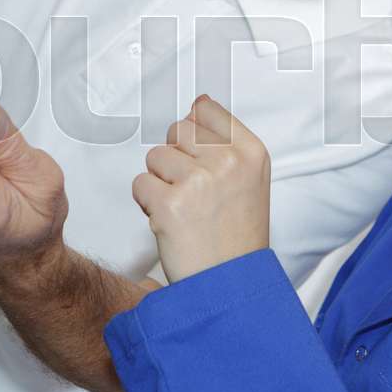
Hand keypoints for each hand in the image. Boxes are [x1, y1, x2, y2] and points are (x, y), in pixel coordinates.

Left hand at [132, 96, 270, 282]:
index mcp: (252, 152)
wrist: (231, 285)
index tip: (200, 161)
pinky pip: (140, 184)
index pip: (207, 111)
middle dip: (176, 159)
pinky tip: (170, 221)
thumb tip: (197, 106)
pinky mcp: (170, 204)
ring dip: (160, 182)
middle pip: (178, 131)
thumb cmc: (237, 238)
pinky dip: (147, 203)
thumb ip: (225, 143)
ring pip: (155, 156)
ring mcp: (199, 181)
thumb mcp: (250, 181)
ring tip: (183, 209)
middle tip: (192, 192)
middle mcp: (228, 161)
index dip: (195, 137)